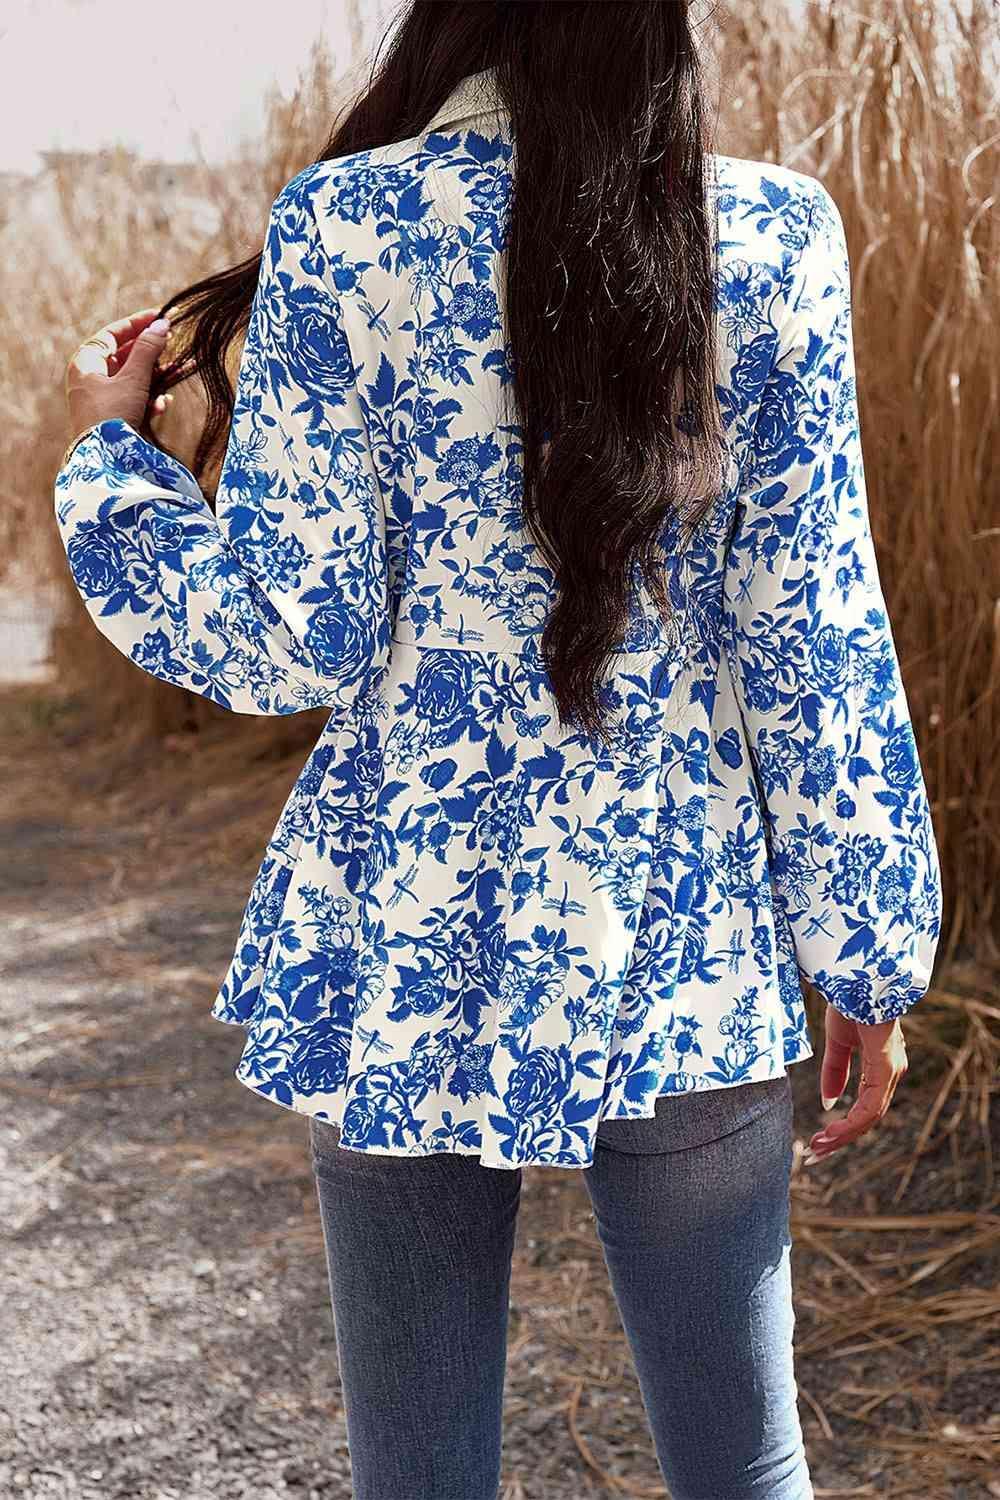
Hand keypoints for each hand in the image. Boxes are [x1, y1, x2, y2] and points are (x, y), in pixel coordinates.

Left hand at [63, 307, 173, 440]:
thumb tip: (162, 324)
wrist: (104, 460)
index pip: (112, 333)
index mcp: (85, 362)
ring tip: (179, 371)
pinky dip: (149, 399)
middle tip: (173, 344)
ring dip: (156, 377)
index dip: (137, 324)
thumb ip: (148, 350)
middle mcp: (90, 378)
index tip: (160, 316)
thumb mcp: (133, 379)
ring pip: (132, 378)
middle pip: (124, 355)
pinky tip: (162, 405)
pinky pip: (133, 399)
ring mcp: (100, 398)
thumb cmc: (111, 415)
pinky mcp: (112, 417)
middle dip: (151, 352)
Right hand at [803, 1004, 907, 1164]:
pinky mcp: (885, 1068)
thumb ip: (835, 1072)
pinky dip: (851, 1123)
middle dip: (840, 1139)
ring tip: (817, 1148)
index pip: (865, 1107)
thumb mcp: (837, 1042)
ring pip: (870, 1117)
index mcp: (881, 1067)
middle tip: (814, 1155)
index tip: (818, 1141)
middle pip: (868, 1119)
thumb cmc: (850, 1001)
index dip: (842, 1128)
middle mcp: (890, 1073)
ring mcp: (890, 1071)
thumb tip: (830, 1104)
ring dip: (843, 1136)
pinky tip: (832, 1132)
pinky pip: (871, 1106)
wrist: (858, 977)